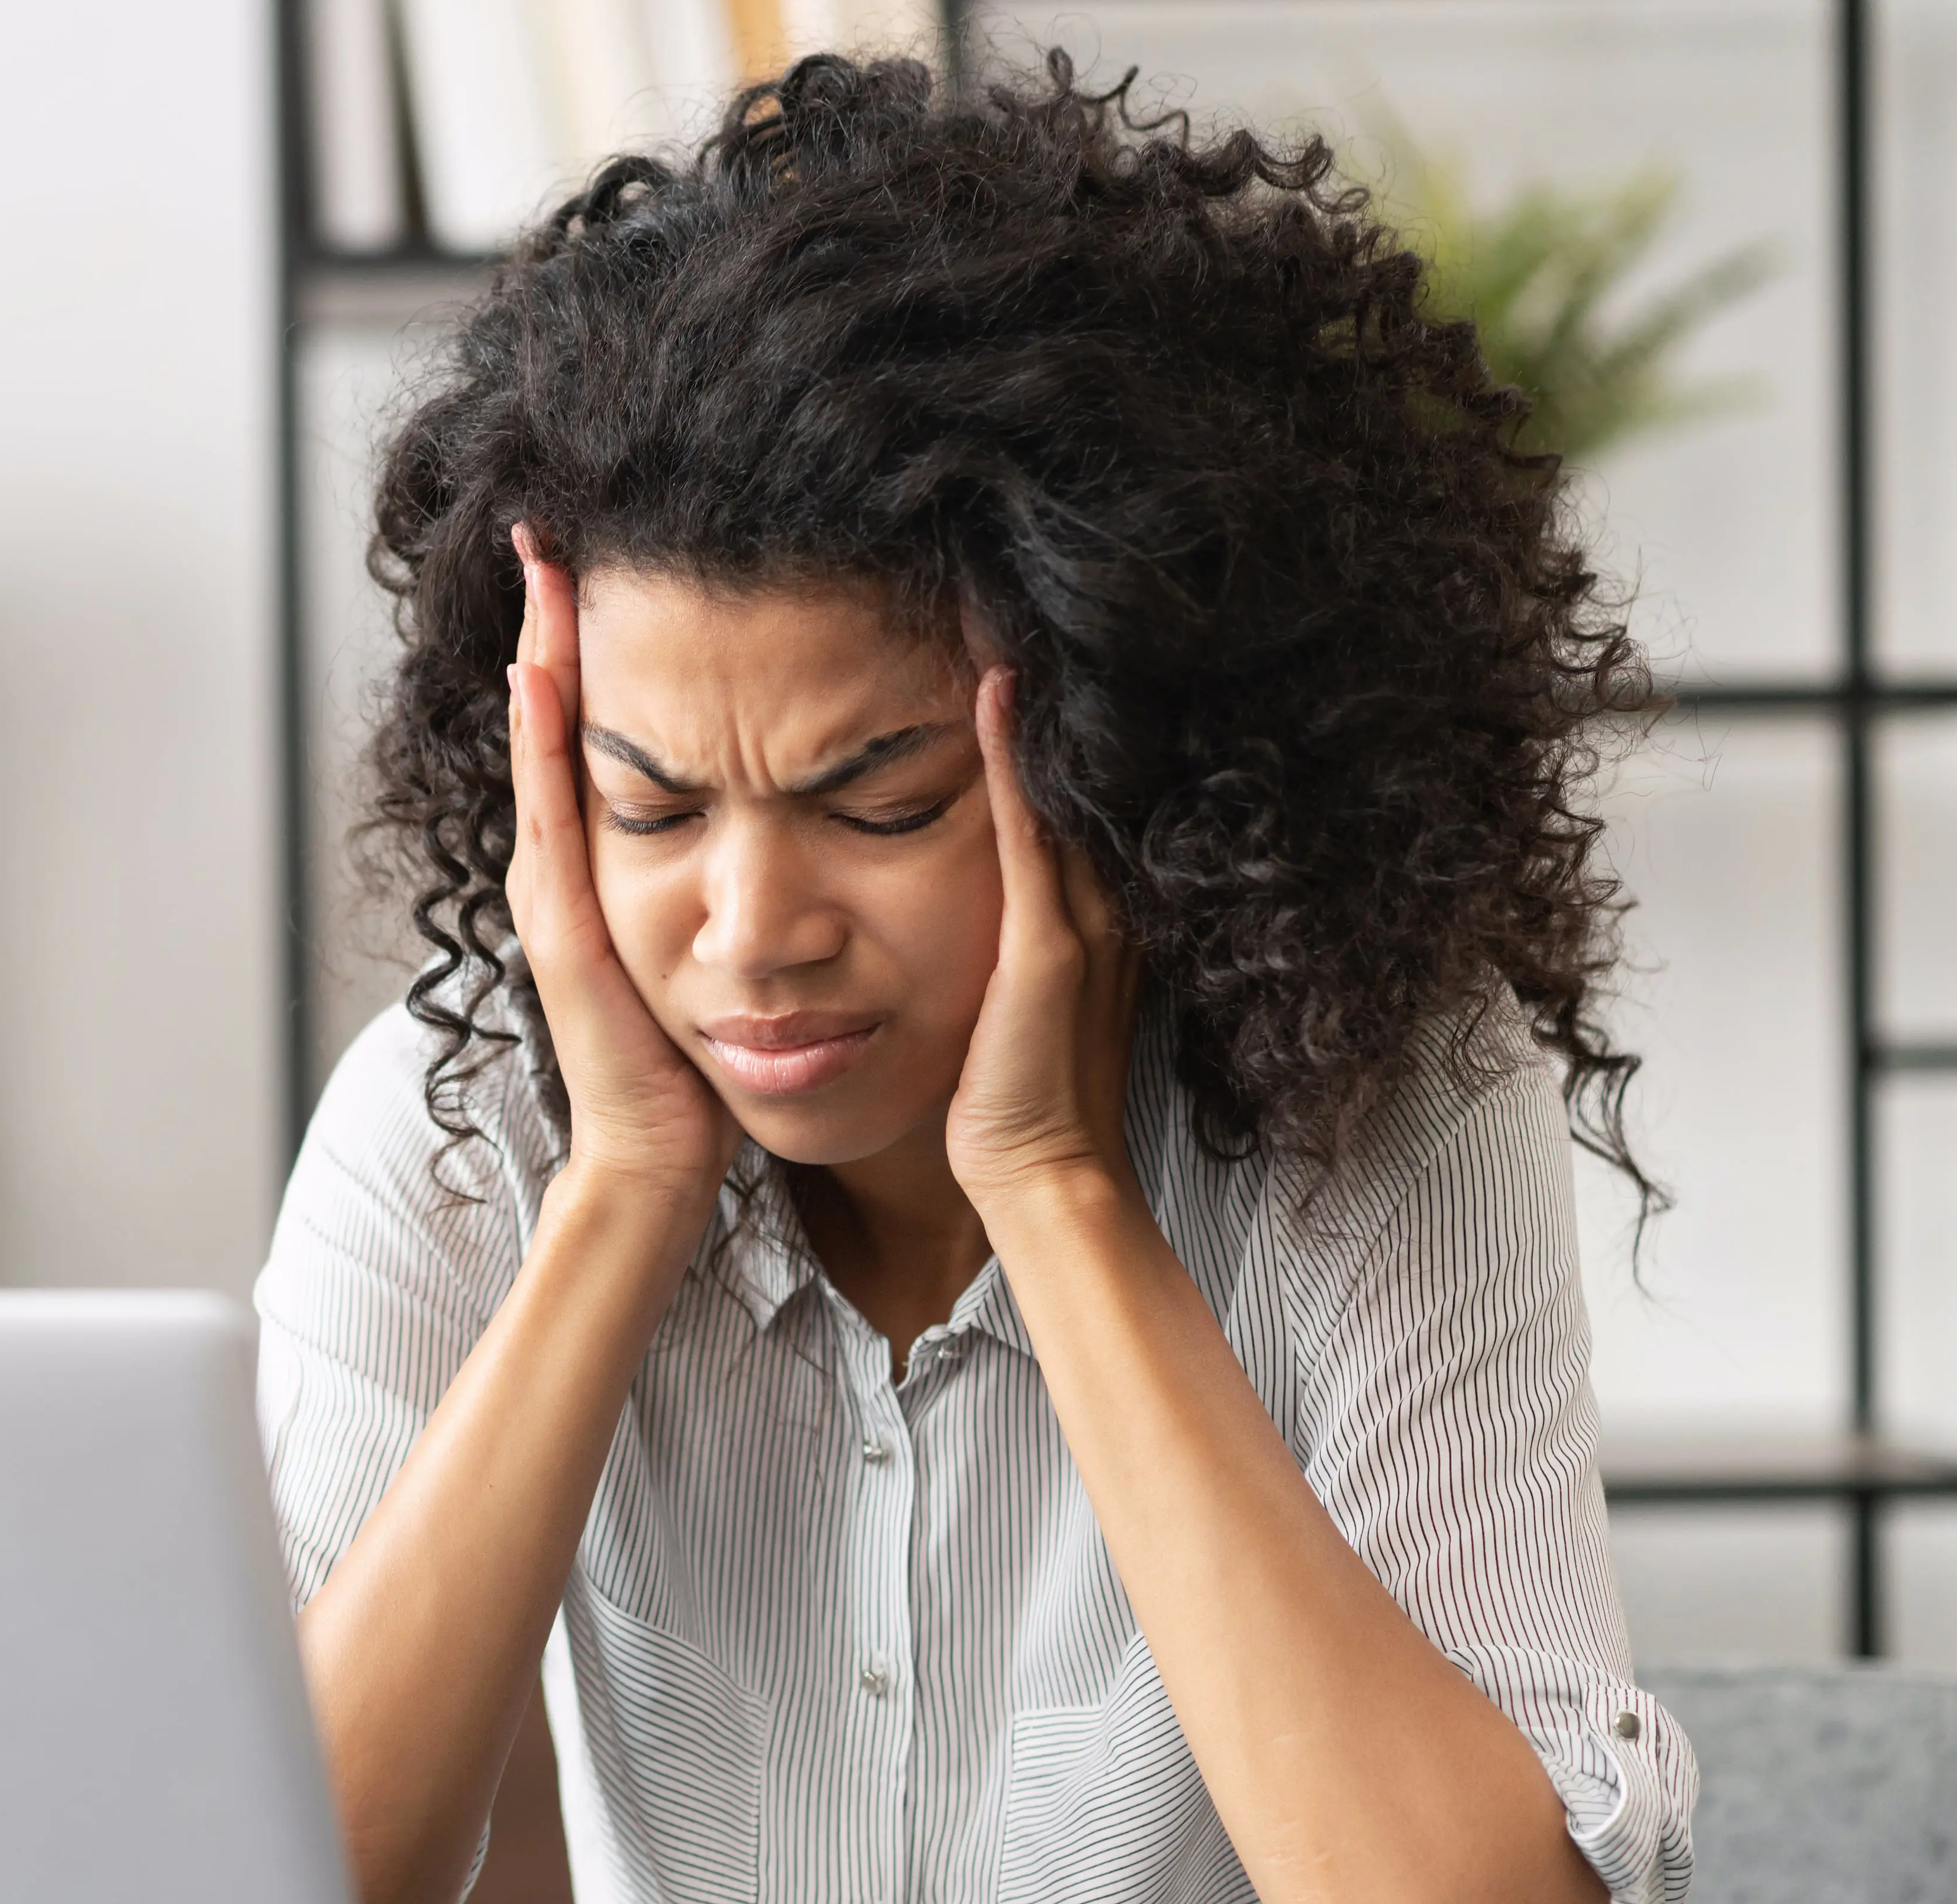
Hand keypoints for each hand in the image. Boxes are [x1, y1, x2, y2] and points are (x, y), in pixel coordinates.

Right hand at [505, 526, 736, 1210]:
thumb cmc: (693, 1060)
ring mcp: (555, 893)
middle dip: (549, 620)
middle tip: (550, 527)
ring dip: (538, 653)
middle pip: (549, 717)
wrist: (660, 1156)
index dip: (587, 643)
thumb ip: (724, 873)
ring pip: (541, 747)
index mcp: (603, 863)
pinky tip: (541, 673)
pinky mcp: (566, 928)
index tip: (596, 556)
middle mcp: (564, 866)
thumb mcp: (709, 943)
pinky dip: (540, 742)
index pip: (589, 728)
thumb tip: (777, 803)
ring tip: (543, 568)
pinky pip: (551, 814)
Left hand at [946, 667, 1144, 1220]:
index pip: (1067, 795)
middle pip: (1074, 772)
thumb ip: (1006, 942)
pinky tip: (995, 690)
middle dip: (1050, 689)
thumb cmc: (1007, 1098)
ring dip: (1032, 703)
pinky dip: (1013, 760)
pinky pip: (1029, 833)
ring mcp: (1079, 924)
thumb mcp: (1005, 999)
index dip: (1045, 720)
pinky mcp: (1047, 950)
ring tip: (997, 612)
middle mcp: (1095, 906)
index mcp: (1087, 917)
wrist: (1039, 1175)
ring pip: (1057, 785)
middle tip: (1006, 591)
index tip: (1007, 637)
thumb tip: (945, 897)